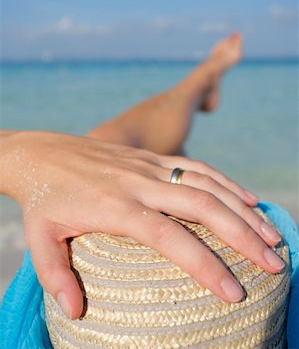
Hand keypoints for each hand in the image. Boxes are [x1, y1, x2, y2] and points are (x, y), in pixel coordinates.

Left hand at [1, 130, 283, 319]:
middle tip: (275, 262)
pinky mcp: (151, 157)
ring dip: (243, 208)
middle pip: (202, 206)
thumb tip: (76, 313)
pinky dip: (226, 181)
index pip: (170, 237)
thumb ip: (56, 275)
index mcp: (115, 206)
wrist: (41, 152)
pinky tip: (248, 198)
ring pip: (207, 183)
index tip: (233, 291)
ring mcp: (148, 166)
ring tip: (272, 235)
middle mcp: (139, 183)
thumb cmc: (41, 199)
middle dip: (243, 236)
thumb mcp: (38, 239)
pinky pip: (197, 166)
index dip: (205, 265)